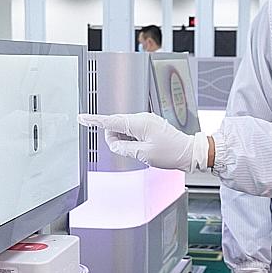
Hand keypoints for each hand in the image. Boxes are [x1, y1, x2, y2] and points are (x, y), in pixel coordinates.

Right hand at [78, 112, 210, 171]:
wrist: (189, 152)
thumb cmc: (171, 153)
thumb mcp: (143, 155)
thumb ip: (123, 148)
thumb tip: (113, 143)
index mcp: (139, 123)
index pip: (111, 121)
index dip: (94, 120)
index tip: (82, 117)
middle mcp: (142, 118)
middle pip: (116, 125)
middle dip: (115, 138)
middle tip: (129, 151)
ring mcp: (146, 120)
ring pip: (124, 129)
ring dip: (125, 140)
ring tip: (141, 151)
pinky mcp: (149, 125)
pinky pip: (133, 131)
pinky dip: (132, 139)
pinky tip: (142, 147)